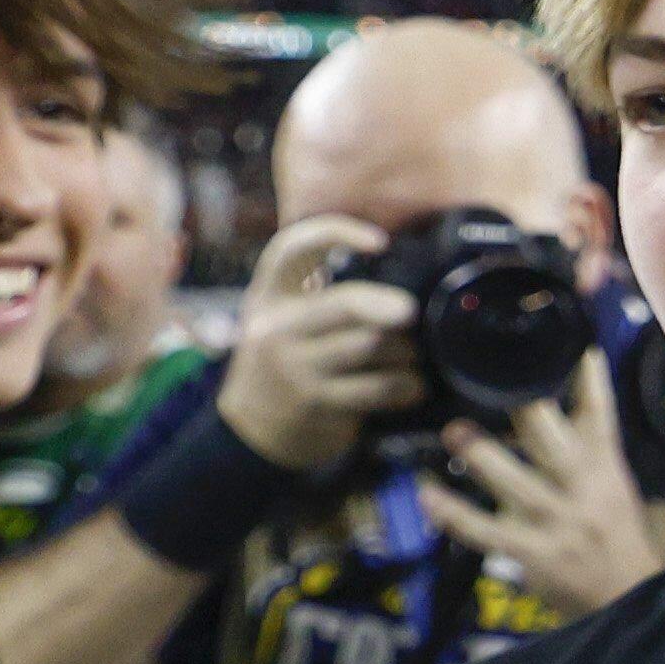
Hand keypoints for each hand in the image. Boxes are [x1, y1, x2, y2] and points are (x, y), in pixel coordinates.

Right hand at [215, 213, 420, 471]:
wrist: (250, 430)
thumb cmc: (285, 363)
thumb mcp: (284, 320)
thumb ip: (320, 295)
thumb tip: (396, 269)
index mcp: (269, 295)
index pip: (292, 248)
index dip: (337, 233)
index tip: (380, 242)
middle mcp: (276, 327)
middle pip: (346, 304)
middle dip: (389, 306)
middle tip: (410, 312)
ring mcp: (294, 367)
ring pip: (369, 346)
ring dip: (405, 352)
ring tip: (413, 357)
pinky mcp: (316, 402)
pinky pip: (377, 388)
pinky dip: (406, 386)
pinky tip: (413, 387)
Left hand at [415, 353, 664, 614]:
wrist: (629, 596)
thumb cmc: (615, 534)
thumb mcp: (614, 484)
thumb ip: (588, 445)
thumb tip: (555, 398)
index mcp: (605, 468)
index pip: (599, 415)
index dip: (587, 377)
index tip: (569, 343)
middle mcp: (583, 491)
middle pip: (553, 443)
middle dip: (525, 410)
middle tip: (491, 376)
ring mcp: (557, 524)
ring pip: (517, 486)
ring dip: (483, 457)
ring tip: (455, 431)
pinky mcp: (533, 554)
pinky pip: (486, 532)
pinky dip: (454, 514)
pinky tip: (428, 495)